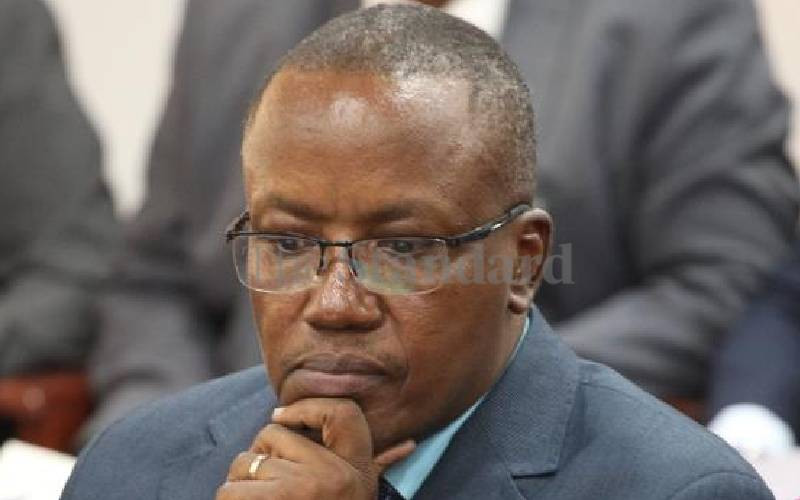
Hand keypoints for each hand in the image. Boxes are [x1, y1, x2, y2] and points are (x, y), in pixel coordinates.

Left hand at [217, 398, 414, 498]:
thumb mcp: (361, 493)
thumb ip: (382, 465)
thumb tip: (410, 444)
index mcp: (356, 469)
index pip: (343, 411)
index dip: (306, 408)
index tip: (283, 418)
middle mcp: (332, 475)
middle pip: (272, 433)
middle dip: (260, 456)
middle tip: (271, 485)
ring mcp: (300, 489)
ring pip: (245, 461)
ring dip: (241, 483)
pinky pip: (231, 489)